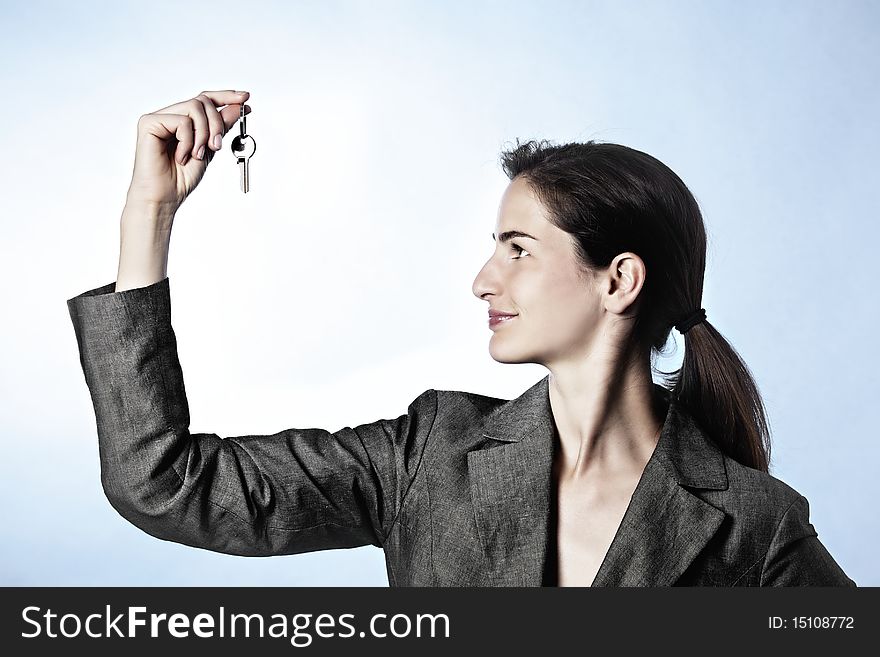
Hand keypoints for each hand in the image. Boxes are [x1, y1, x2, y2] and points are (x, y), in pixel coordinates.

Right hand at [125, 90, 250, 211]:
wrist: (166, 197)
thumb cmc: (182, 177)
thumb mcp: (210, 149)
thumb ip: (221, 127)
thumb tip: (238, 107)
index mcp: (182, 120)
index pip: (205, 99)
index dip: (226, 96)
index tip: (245, 98)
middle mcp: (169, 115)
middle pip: (202, 101)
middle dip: (217, 123)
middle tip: (217, 146)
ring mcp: (158, 117)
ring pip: (194, 107)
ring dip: (204, 134)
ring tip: (197, 155)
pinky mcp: (149, 123)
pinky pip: (182, 121)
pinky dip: (188, 141)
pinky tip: (181, 157)